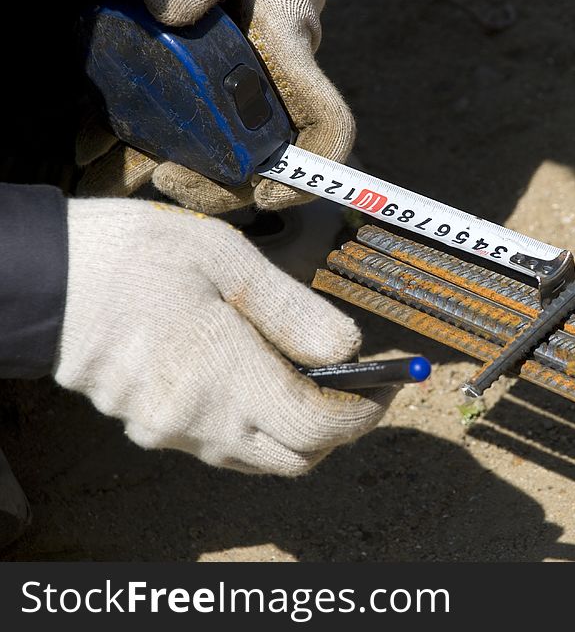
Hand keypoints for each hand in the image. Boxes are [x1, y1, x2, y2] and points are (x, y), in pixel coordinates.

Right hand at [54, 198, 391, 474]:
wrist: (45, 277)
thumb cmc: (134, 257)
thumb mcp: (227, 260)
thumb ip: (294, 312)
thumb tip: (349, 350)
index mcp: (223, 376)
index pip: (320, 426)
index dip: (365, 411)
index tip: (388, 382)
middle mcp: (200, 422)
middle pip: (297, 457)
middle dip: (339, 428)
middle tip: (358, 386)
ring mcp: (171, 433)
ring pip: (261, 458)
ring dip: (299, 431)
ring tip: (310, 377)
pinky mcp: (150, 430)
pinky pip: (222, 448)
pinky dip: (257, 427)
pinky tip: (257, 381)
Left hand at [76, 0, 353, 213]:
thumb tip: (163, 10)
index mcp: (291, 56)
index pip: (327, 125)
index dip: (312, 172)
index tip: (268, 195)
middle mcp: (274, 89)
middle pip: (262, 162)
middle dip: (217, 187)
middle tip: (164, 178)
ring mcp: (243, 96)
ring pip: (218, 153)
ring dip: (169, 170)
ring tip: (109, 172)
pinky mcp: (211, 90)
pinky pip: (184, 127)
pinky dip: (143, 142)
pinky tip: (98, 144)